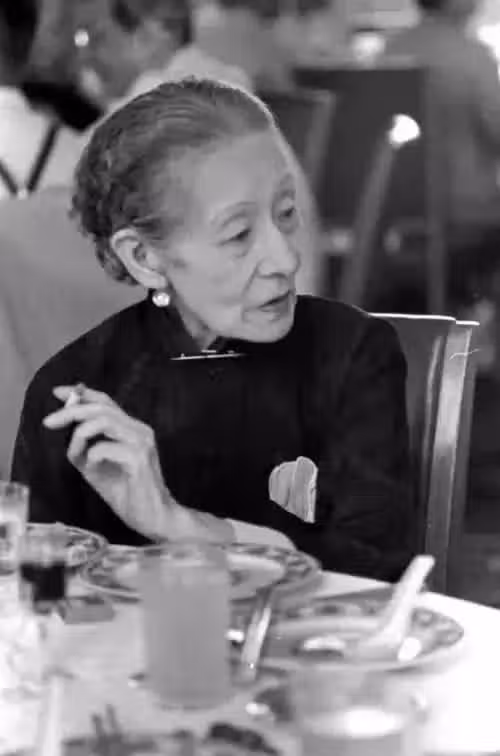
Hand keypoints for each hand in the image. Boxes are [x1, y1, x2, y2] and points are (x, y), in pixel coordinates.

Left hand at [43, 385, 172, 539]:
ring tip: (75, 454)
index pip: (106, 402)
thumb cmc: (126, 492)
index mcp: (131, 428)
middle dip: (71, 411)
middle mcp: (139, 429)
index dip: (81, 394)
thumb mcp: (96, 466)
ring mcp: (141, 442)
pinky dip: (91, 456)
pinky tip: (93, 469)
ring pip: (103, 422)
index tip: (57, 392)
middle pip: (102, 408)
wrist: (153, 517)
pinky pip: (104, 448)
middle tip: (49, 422)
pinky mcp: (138, 459)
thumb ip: (84, 446)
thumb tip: (67, 432)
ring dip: (80, 435)